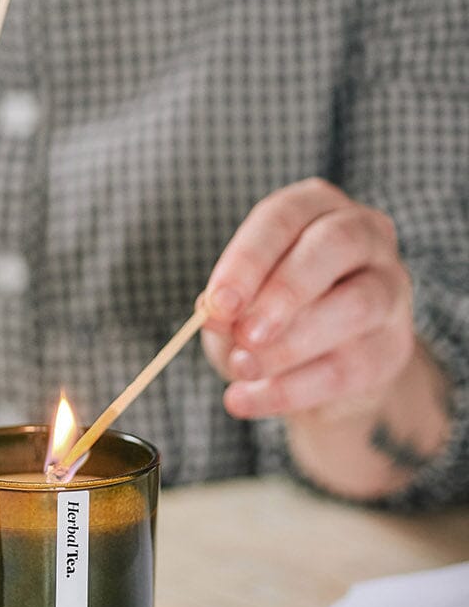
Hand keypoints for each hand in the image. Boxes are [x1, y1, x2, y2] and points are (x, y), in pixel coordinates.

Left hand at [200, 178, 415, 423]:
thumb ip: (226, 306)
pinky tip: (246, 399)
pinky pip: (347, 367)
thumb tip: (213, 314)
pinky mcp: (393, 345)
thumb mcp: (238, 304)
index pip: (284, 218)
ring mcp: (389, 287)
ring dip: (292, 344)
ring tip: (242, 368)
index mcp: (316, 207)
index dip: (248, 260)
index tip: (217, 304)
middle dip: (285, 291)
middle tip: (243, 333)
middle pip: (336, 245)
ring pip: (355, 306)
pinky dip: (290, 389)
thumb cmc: (270, 316)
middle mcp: (364, 234)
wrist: (321, 369)